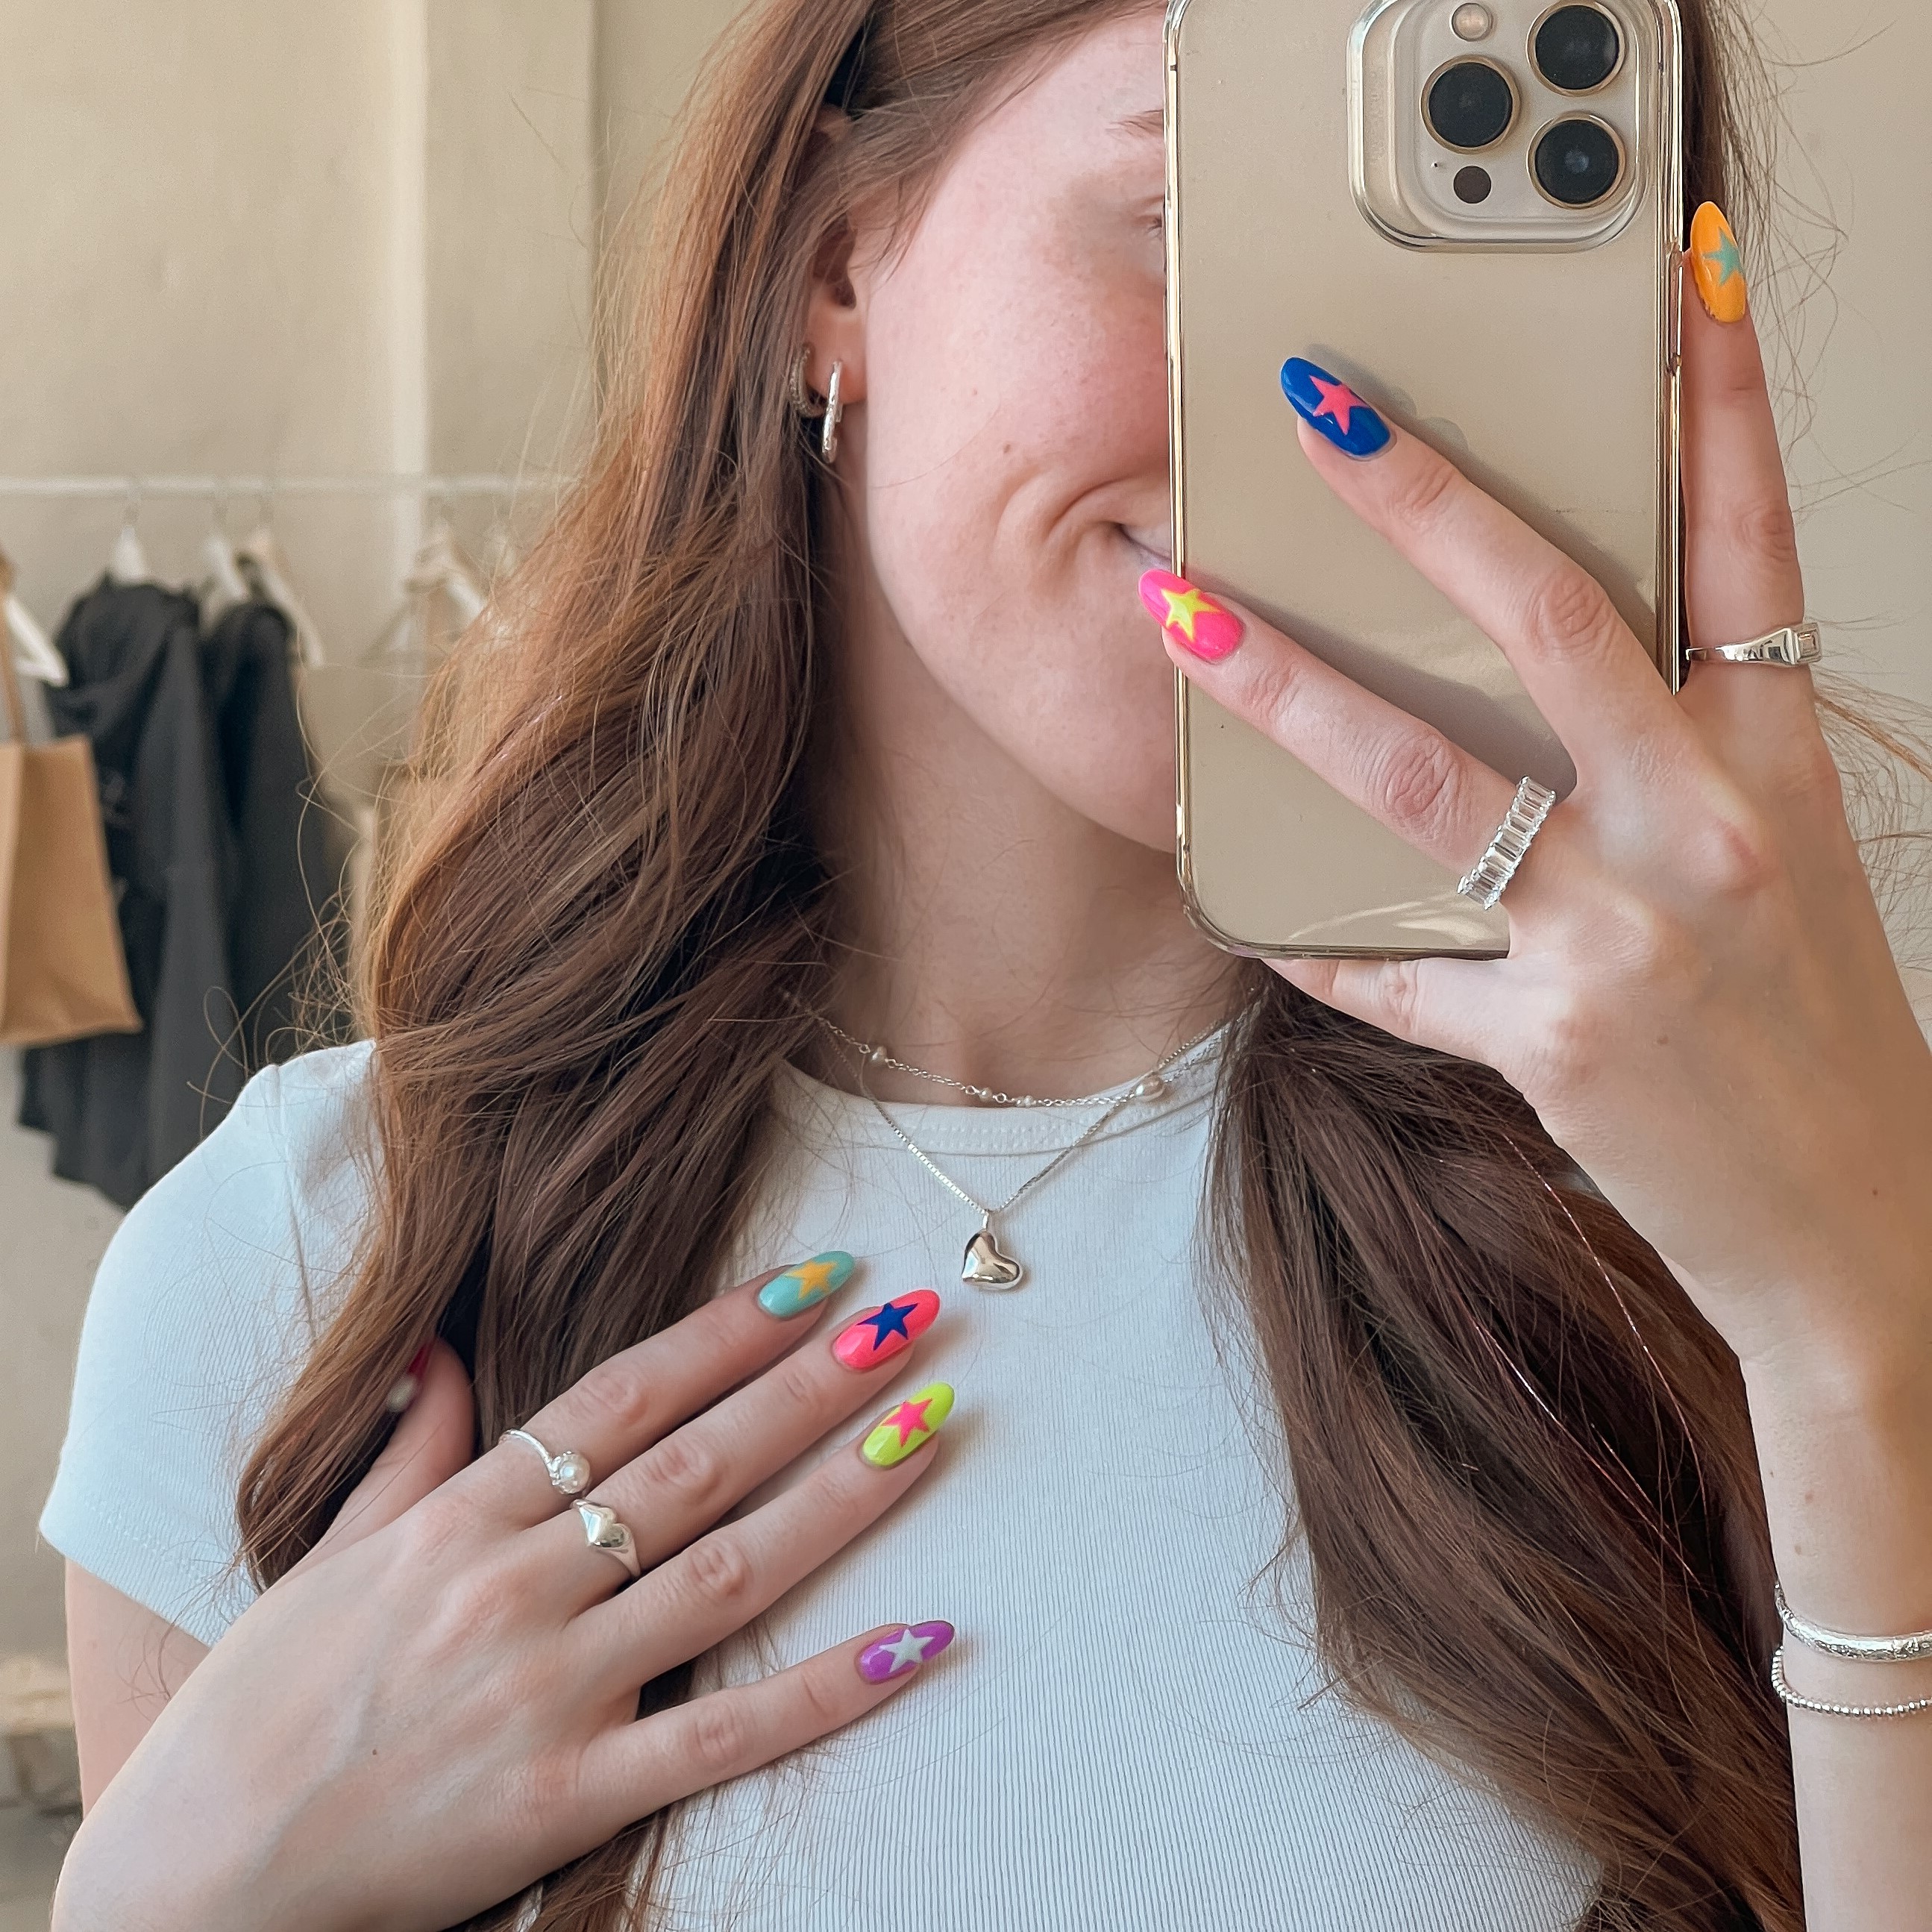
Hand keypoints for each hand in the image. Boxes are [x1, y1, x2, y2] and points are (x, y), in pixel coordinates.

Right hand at [54, 1266, 955, 1931]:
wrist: (194, 1885)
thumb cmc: (261, 1708)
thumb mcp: (328, 1554)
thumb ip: (408, 1450)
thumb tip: (443, 1349)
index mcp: (456, 1519)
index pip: (620, 1397)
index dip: (726, 1330)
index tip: (816, 1275)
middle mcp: (513, 1587)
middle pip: (694, 1463)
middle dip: (811, 1383)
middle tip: (909, 1317)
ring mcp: (549, 1692)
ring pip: (727, 1570)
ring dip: (840, 1494)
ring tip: (930, 1426)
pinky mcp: (570, 1801)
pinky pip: (721, 1737)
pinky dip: (826, 1690)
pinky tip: (918, 1639)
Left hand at [1147, 238, 1931, 1380]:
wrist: (1857, 1225)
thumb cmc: (1810, 1030)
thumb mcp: (1779, 864)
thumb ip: (1680, 760)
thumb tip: (1541, 681)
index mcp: (1772, 764)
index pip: (1750, 537)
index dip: (1719, 393)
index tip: (1679, 273)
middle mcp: (1702, 829)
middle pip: (1552, 618)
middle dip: (1426, 503)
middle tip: (1322, 410)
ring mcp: (1621, 935)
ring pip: (1422, 779)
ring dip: (1287, 690)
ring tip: (1185, 616)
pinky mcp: (1549, 1041)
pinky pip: (1392, 974)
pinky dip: (1314, 938)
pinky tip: (1243, 900)